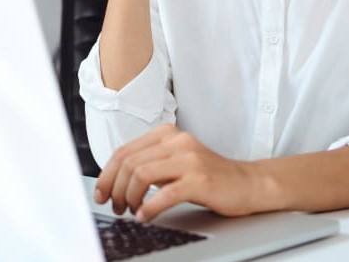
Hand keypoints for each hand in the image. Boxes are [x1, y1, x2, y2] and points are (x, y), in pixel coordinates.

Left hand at [93, 124, 264, 221]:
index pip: (124, 151)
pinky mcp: (200, 180)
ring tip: (131, 211)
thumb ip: (149, 162)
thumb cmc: (208, 176)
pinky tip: (145, 216)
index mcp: (167, 134)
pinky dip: (149, 207)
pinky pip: (165, 193)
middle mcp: (177, 141)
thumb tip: (115, 179)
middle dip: (115, 188)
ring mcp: (189, 159)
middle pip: (129, 163)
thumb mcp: (175, 161)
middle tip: (115, 206)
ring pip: (141, 174)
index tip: (101, 192)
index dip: (107, 174)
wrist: (247, 183)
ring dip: (129, 197)